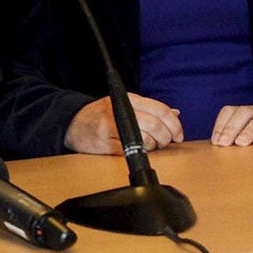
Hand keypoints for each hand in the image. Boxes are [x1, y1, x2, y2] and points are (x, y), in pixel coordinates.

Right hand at [65, 93, 182, 153]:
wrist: (74, 124)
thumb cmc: (102, 115)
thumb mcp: (126, 105)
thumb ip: (151, 109)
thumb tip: (175, 113)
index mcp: (129, 99)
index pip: (160, 110)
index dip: (175, 125)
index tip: (178, 135)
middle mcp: (121, 109)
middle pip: (156, 125)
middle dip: (166, 137)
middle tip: (165, 142)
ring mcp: (112, 126)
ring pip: (146, 139)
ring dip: (153, 146)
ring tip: (149, 145)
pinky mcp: (105, 142)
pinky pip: (131, 150)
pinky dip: (139, 153)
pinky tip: (137, 149)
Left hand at [208, 104, 252, 146]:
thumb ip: (240, 144)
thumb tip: (218, 152)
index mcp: (252, 115)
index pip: (232, 111)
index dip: (222, 123)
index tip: (216, 141)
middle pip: (245, 111)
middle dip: (232, 127)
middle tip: (224, 144)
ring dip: (251, 129)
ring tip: (242, 143)